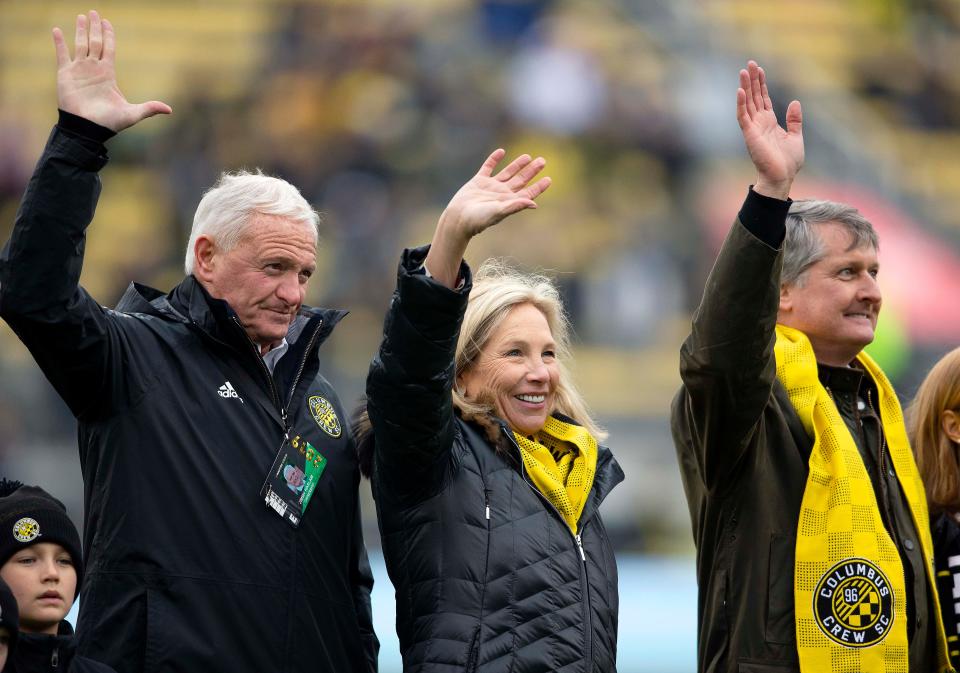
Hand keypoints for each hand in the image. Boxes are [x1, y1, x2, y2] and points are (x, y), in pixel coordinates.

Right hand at [53, 11, 170, 131]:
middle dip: (95, 28)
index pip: (109, 49)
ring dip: (80, 30)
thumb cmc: (109, 122)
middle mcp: (93, 69)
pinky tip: (57, 30)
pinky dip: (59, 43)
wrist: (87, 128)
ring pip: (80, 45)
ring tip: (81, 16)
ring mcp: (79, 70)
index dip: (109, 35)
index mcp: (108, 74)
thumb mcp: (132, 114)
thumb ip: (149, 108)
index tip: (107, 22)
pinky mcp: (65, 74)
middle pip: (95, 42)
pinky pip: (62, 55)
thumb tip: (170, 110)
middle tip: (94, 12)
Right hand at [424, 149, 550, 287]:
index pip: (528, 193)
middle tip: (543, 161)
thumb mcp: (499, 212)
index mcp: (509, 202)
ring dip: (517, 164)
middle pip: (521, 180)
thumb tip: (534, 204)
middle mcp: (502, 193)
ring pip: (507, 173)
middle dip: (531, 171)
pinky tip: (501, 152)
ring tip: (528, 156)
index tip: (549, 179)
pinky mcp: (478, 181)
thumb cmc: (478, 219)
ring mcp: (490, 187)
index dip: (539, 186)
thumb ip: (515, 206)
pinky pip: (488, 167)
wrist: (458, 217)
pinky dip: (494, 159)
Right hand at [736, 61, 802, 199]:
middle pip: (754, 97)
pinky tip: (740, 91)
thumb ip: (794, 119)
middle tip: (750, 63)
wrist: (782, 177)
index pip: (763, 99)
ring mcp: (753, 128)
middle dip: (752, 80)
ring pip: (747, 103)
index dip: (762, 84)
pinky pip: (743, 116)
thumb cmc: (788, 162)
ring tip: (743, 71)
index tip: (760, 70)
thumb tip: (795, 102)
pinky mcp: (749, 135)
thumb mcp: (796, 136)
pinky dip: (741, 104)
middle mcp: (759, 123)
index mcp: (770, 122)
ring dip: (745, 87)